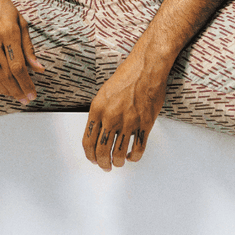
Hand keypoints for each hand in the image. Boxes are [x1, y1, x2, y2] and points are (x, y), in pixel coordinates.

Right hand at [0, 0, 44, 104]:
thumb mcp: (20, 20)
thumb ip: (28, 47)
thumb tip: (39, 68)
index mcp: (9, 33)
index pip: (19, 67)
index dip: (27, 84)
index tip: (33, 94)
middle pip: (6, 75)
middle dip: (17, 91)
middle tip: (25, 100)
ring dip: (4, 90)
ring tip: (13, 97)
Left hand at [82, 51, 170, 170]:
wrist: (146, 69)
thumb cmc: (126, 77)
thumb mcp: (104, 93)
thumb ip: (100, 113)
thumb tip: (98, 130)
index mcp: (97, 110)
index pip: (88, 140)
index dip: (89, 154)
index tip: (92, 159)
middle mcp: (111, 118)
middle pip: (102, 151)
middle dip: (102, 163)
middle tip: (105, 166)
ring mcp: (128, 122)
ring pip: (119, 153)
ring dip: (118, 162)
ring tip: (118, 162)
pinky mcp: (144, 124)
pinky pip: (138, 149)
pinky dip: (134, 157)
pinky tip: (132, 156)